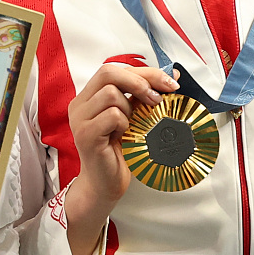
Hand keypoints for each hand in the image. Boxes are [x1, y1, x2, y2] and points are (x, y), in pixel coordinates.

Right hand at [62, 62, 176, 254]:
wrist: (106, 184)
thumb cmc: (121, 152)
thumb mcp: (135, 117)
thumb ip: (145, 96)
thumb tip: (173, 76)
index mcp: (89, 96)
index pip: (115, 69)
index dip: (145, 72)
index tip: (170, 83)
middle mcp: (80, 104)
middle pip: (108, 72)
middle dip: (139, 81)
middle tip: (157, 99)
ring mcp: (80, 119)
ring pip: (111, 93)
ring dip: (130, 108)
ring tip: (132, 126)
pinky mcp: (85, 134)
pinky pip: (112, 115)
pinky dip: (124, 124)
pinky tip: (123, 136)